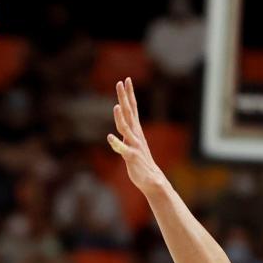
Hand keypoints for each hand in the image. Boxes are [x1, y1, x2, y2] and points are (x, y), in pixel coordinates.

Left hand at [107, 77, 166, 192]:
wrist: (152, 181)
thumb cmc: (142, 165)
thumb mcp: (134, 150)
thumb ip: (126, 142)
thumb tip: (117, 138)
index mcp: (136, 131)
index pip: (132, 108)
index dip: (129, 94)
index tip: (126, 80)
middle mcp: (135, 135)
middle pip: (129, 112)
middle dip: (124, 97)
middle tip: (121, 82)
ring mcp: (133, 145)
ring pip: (125, 128)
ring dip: (121, 117)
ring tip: (116, 106)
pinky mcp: (131, 157)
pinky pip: (123, 150)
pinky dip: (117, 144)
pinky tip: (110, 138)